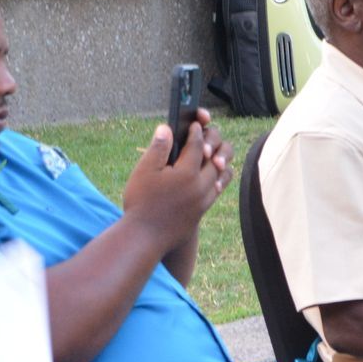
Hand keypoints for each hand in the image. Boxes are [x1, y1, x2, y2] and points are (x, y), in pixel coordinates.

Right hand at [122, 119, 233, 252]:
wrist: (145, 238)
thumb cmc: (140, 203)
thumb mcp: (144, 171)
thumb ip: (158, 148)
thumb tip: (167, 128)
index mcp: (186, 173)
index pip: (197, 144)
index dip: (196, 131)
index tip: (195, 123)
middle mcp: (201, 186)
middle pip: (215, 157)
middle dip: (211, 142)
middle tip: (205, 136)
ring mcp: (204, 200)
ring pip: (222, 175)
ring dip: (220, 161)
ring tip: (215, 154)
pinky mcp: (203, 211)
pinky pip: (218, 190)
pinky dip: (219, 179)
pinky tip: (213, 176)